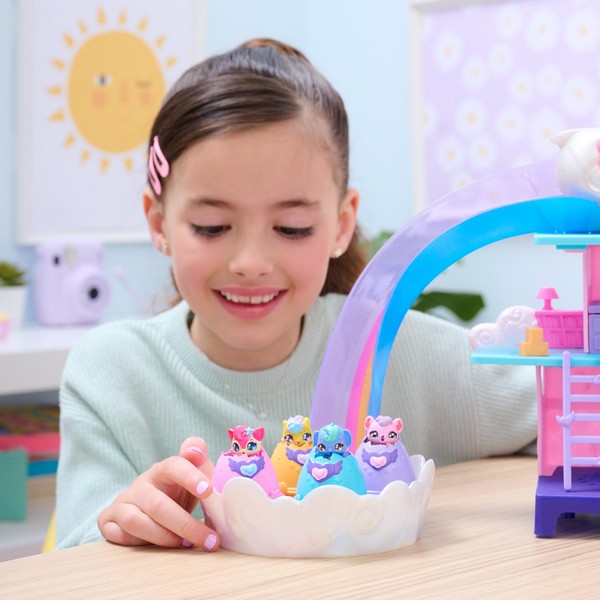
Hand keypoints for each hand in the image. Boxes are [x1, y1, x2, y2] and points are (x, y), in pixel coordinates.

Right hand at [97, 437, 218, 550]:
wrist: (148, 507)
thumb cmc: (176, 491)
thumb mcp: (194, 475)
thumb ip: (201, 462)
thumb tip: (198, 451)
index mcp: (163, 470)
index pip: (173, 466)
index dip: (190, 476)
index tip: (208, 490)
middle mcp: (141, 484)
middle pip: (157, 504)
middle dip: (185, 525)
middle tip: (210, 540)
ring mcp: (123, 502)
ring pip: (135, 521)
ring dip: (163, 537)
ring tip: (186, 545)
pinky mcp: (108, 521)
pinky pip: (117, 535)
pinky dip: (139, 543)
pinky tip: (159, 549)